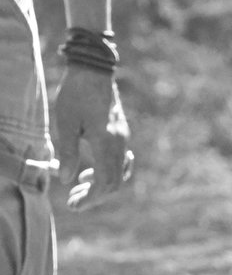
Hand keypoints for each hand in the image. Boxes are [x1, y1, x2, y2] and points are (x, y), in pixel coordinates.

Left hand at [50, 65, 132, 209]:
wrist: (94, 71)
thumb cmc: (76, 96)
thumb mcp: (66, 125)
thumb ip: (69, 153)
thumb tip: (67, 180)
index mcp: (106, 142)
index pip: (104, 182)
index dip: (90, 198)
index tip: (73, 204)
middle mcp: (119, 142)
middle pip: (115, 181)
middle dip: (94, 196)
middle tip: (73, 201)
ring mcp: (122, 137)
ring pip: (119, 173)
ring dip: (101, 186)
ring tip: (80, 187)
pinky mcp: (121, 132)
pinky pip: (120, 161)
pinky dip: (108, 172)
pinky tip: (92, 171)